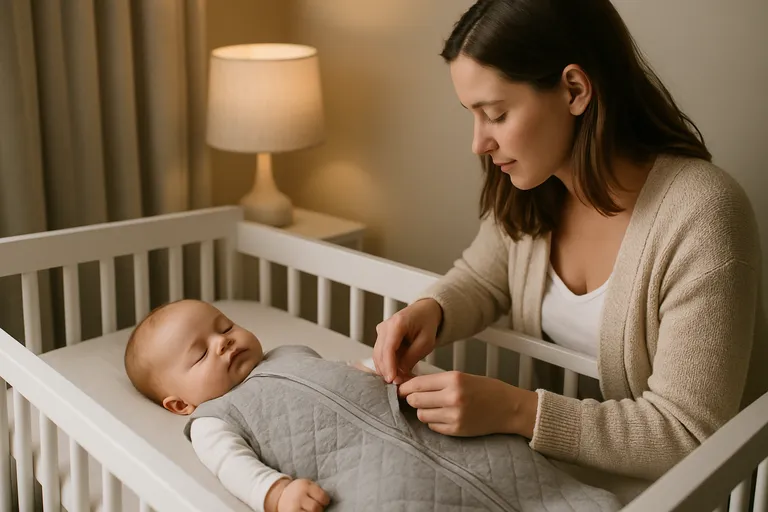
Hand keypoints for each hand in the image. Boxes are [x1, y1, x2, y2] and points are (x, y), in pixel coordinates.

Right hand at [266, 478, 329, 511]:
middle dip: (319, 509)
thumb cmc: (300, 490)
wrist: (282, 495)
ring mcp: (293, 507)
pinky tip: (306, 511)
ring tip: (310, 510)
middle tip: (317, 507)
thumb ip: (317, 491)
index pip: (322, 497)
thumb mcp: (308, 485)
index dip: (325, 501)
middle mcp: (298, 497)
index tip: (323, 501)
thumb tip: (328, 502)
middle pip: (316, 508)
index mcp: (305, 486)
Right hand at [373, 298, 442, 383]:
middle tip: (397, 384)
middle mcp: (385, 326)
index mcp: (397, 323)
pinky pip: (380, 353)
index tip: (392, 380)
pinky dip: (385, 364)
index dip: (389, 366)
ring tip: (397, 380)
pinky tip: (394, 373)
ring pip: (377, 355)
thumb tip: (399, 373)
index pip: (388, 349)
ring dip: (385, 369)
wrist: (425, 310)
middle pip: (379, 353)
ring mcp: (381, 330)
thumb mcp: (426, 342)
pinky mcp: (381, 336)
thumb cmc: (427, 324)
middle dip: (386, 371)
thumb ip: (412, 357)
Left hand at [397, 371, 537, 437]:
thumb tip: (407, 384)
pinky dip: (434, 422)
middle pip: (415, 400)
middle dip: (412, 399)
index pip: (417, 384)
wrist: (508, 407)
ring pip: (422, 415)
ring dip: (423, 411)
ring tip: (435, 407)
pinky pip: (432, 427)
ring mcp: (454, 416)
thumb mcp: (460, 377)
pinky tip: (444, 416)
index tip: (399, 388)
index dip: (404, 387)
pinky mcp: (456, 430)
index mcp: (453, 379)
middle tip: (417, 398)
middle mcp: (452, 397)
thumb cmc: (484, 389)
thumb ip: (436, 381)